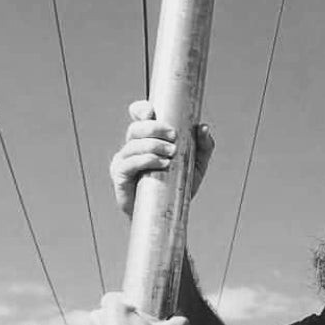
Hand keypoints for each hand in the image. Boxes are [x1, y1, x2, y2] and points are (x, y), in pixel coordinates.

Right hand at [109, 100, 214, 217]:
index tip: (152, 112)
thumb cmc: (179, 185)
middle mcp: (132, 147)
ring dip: (153, 145)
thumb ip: (203, 146)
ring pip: (133, 144)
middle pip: (135, 128)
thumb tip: (203, 127)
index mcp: (147, 138)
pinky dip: (145, 160)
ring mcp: (124, 161)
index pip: (138, 116)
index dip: (141, 109)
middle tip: (174, 137)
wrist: (168, 214)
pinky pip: (129, 164)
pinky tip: (161, 163)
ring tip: (172, 153)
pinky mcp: (120, 178)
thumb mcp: (197, 164)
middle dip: (155, 128)